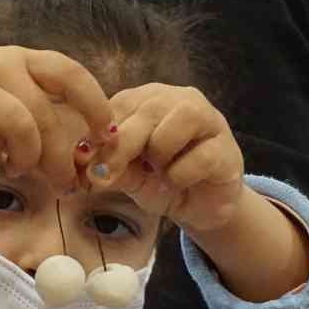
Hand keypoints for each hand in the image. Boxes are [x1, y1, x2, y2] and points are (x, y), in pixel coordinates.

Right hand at [0, 46, 112, 210]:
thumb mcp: (7, 105)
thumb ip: (42, 119)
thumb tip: (89, 153)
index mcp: (20, 59)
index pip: (69, 73)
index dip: (93, 104)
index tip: (106, 135)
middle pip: (44, 113)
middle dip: (59, 155)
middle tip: (62, 183)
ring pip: (18, 126)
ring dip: (24, 157)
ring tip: (15, 168)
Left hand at [83, 83, 244, 233]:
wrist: (198, 208)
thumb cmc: (158, 183)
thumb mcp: (125, 175)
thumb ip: (107, 165)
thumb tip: (82, 161)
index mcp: (147, 100)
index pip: (118, 106)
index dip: (96, 136)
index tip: (82, 163)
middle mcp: (178, 100)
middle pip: (145, 111)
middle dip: (120, 147)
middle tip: (104, 176)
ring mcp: (208, 120)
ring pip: (177, 123)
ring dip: (159, 154)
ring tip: (158, 171)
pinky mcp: (226, 148)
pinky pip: (199, 158)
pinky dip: (180, 176)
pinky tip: (179, 182)